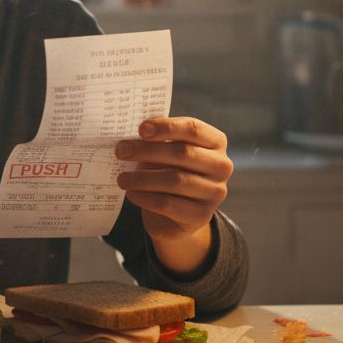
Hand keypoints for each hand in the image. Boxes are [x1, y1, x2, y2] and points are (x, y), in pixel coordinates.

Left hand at [114, 117, 232, 272]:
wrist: (177, 215)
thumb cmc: (170, 171)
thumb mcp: (167, 153)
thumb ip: (157, 142)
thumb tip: (129, 139)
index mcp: (216, 142)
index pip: (193, 129)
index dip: (166, 127)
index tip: (141, 129)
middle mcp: (221, 166)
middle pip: (183, 153)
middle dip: (147, 151)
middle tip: (120, 151)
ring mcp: (215, 192)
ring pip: (175, 180)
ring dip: (142, 178)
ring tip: (122, 178)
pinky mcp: (202, 215)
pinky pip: (169, 204)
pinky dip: (145, 197)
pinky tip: (131, 193)